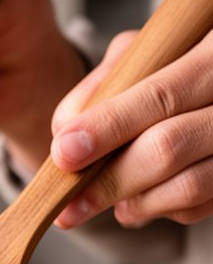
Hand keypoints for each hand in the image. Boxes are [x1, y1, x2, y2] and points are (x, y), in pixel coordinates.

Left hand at [52, 30, 212, 228]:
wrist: (211, 90)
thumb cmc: (173, 68)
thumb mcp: (142, 57)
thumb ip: (104, 84)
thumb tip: (65, 129)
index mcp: (212, 55)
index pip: (158, 98)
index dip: (107, 128)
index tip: (65, 153)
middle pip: (168, 147)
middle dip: (109, 181)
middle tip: (69, 205)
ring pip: (187, 186)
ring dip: (135, 203)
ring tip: (105, 201)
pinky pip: (197, 206)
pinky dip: (158, 209)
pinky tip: (139, 199)